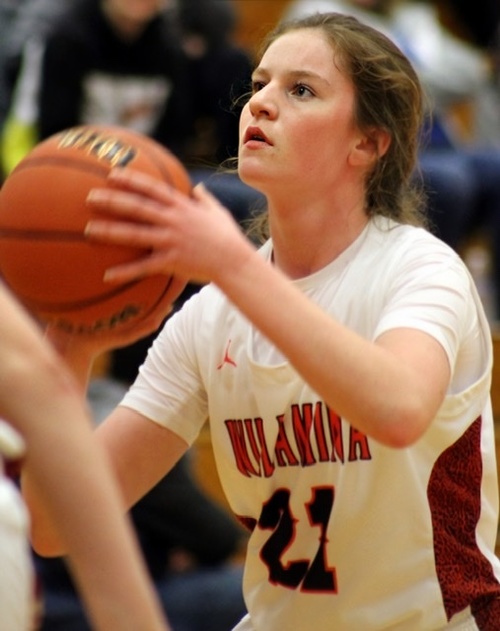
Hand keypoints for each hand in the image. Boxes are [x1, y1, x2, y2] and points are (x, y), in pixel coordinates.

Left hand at [85, 168, 256, 286]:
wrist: (234, 262)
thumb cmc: (227, 237)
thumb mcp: (217, 212)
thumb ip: (204, 198)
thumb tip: (197, 188)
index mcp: (182, 207)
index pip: (152, 189)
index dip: (131, 180)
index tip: (112, 174)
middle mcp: (173, 220)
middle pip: (137, 208)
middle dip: (112, 200)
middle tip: (89, 197)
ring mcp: (171, 240)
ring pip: (134, 234)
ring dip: (109, 231)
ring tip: (88, 230)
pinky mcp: (171, 261)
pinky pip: (143, 267)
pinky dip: (124, 272)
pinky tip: (107, 275)